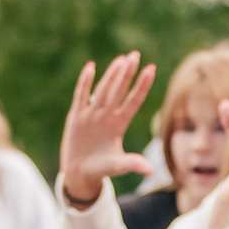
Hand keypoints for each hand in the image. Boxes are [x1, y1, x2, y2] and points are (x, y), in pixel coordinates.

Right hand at [58, 52, 158, 205]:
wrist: (79, 173)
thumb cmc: (101, 169)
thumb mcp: (117, 166)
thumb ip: (132, 164)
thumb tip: (152, 171)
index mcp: (119, 125)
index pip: (133, 101)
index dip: (142, 86)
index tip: (151, 69)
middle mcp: (107, 116)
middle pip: (119, 90)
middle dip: (127, 73)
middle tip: (135, 55)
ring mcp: (91, 115)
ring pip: (102, 90)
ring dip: (111, 75)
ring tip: (120, 59)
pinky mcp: (76, 117)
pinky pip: (81, 96)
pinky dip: (84, 83)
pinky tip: (90, 67)